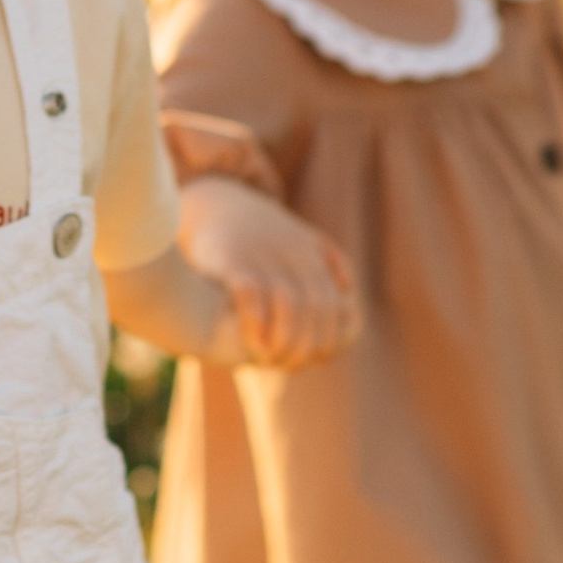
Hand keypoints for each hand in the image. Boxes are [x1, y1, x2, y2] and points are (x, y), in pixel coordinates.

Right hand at [180, 175, 359, 369]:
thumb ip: (328, 259)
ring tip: (272, 360)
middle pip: (317, 309)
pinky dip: (256, 325)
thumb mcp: (299, 236)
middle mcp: (293, 255)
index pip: (335, 306)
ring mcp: (265, 256)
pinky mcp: (234, 259)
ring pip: (291, 306)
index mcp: (311, 255)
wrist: (214, 199)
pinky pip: (252, 295)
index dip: (331, 338)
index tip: (317, 357)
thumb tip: (348, 290)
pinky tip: (252, 344)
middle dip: (308, 345)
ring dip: (285, 341)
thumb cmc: (257, 228)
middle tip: (291, 364)